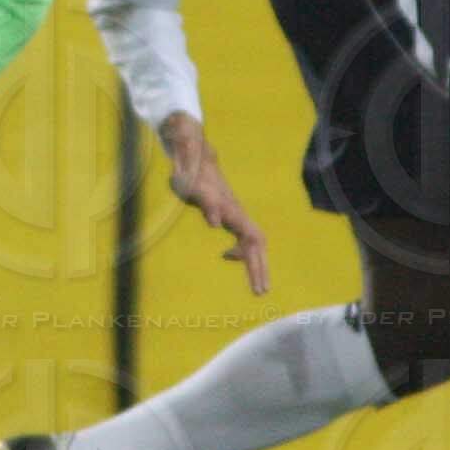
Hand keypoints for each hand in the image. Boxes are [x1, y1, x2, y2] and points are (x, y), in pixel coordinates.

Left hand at [161, 115, 269, 294]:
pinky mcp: (231, 217)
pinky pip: (244, 239)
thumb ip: (204, 203)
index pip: (249, 236)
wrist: (193, 157)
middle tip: (260, 292)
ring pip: (254, 243)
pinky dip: (242, 252)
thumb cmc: (188, 172)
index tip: (252, 277)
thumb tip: (216, 223)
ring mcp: (236, 215)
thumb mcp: (189, 185)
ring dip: (257, 265)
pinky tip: (227, 256)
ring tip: (257, 288)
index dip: (250, 256)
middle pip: (256, 243)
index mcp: (230, 209)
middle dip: (260, 268)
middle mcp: (237, 213)